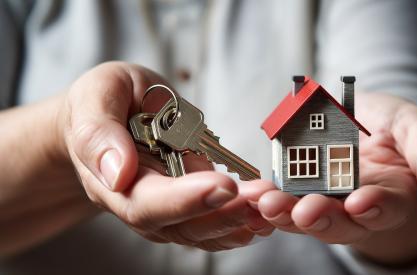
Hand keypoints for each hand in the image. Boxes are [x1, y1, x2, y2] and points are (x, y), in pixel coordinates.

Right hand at [57, 62, 272, 250]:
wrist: (111, 113)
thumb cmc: (103, 101)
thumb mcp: (96, 95)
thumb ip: (98, 131)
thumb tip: (117, 173)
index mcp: (111, 180)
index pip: (146, 203)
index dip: (185, 200)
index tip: (222, 185)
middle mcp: (139, 202)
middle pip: (180, 226)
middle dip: (223, 215)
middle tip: (261, 198)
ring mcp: (166, 206)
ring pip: (201, 229)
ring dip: (239, 221)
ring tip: (271, 205)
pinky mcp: (188, 200)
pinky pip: (212, 220)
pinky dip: (240, 220)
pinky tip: (264, 212)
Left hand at [247, 93, 416, 263]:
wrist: (358, 113)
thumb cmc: (392, 124)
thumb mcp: (416, 129)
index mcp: (390, 196)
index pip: (385, 209)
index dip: (375, 208)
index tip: (362, 202)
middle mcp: (353, 205)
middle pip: (337, 221)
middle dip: (320, 217)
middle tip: (303, 211)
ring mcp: (322, 197)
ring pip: (302, 214)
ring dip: (284, 211)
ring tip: (266, 202)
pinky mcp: (295, 186)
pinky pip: (280, 195)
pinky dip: (265, 195)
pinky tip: (251, 191)